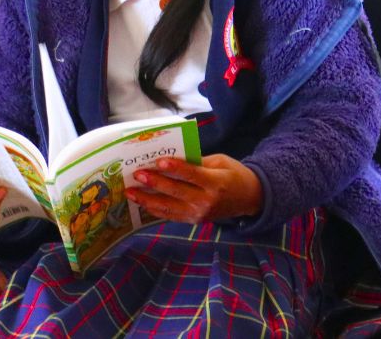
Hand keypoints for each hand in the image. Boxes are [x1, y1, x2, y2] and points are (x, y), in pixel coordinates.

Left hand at [127, 154, 262, 222]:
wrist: (250, 199)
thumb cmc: (234, 174)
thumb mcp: (220, 161)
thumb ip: (197, 162)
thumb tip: (171, 159)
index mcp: (216, 183)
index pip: (192, 175)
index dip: (175, 168)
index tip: (158, 161)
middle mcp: (206, 201)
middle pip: (177, 192)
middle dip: (155, 183)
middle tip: (137, 174)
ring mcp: (199, 214)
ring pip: (169, 208)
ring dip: (147, 200)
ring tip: (130, 192)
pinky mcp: (194, 221)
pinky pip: (171, 216)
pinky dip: (155, 210)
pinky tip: (141, 203)